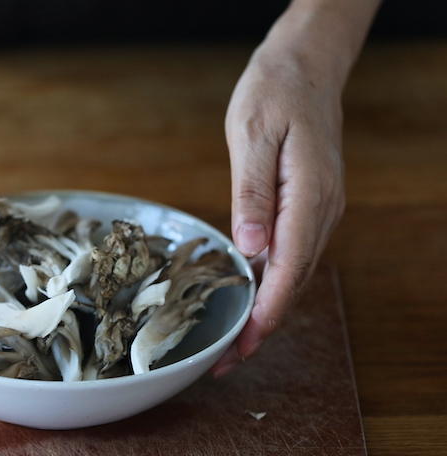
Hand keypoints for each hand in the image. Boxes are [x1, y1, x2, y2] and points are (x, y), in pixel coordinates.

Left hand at [210, 41, 345, 376]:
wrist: (305, 66)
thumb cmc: (275, 93)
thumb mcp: (254, 135)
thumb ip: (252, 193)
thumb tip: (251, 248)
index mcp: (309, 198)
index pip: (289, 271)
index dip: (265, 315)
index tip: (242, 347)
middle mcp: (320, 211)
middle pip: (293, 282)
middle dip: (261, 326)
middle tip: (226, 359)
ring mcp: (318, 209)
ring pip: (293, 272)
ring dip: (265, 309)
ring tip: (232, 339)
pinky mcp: (307, 204)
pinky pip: (291, 253)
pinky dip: (270, 281)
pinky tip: (248, 294)